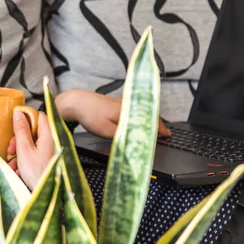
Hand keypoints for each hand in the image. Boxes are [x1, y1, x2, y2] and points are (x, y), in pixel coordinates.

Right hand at [7, 110, 53, 189]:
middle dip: (19, 139)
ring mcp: (49, 151)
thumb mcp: (24, 149)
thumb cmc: (37, 173)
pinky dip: (24, 159)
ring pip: (30, 143)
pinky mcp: (45, 160)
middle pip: (32, 131)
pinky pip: (33, 154)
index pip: (38, 116)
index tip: (15, 123)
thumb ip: (21, 130)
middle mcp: (50, 141)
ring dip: (19, 151)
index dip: (26, 117)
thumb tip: (18, 113)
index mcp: (48, 135)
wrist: (45, 192)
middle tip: (12, 148)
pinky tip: (18, 169)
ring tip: (13, 163)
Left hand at [55, 89, 170, 138]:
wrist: (76, 102)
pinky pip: (131, 111)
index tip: (167, 135)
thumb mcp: (107, 131)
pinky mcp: (114, 104)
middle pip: (147, 114)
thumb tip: (135, 141)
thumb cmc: (90, 115)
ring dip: (147, 120)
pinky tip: (136, 122)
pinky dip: (138, 117)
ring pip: (139, 112)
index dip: (159, 128)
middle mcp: (127, 105)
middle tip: (163, 133)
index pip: (149, 119)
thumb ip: (122, 137)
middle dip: (156, 124)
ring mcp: (121, 103)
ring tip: (152, 129)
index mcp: (128, 111)